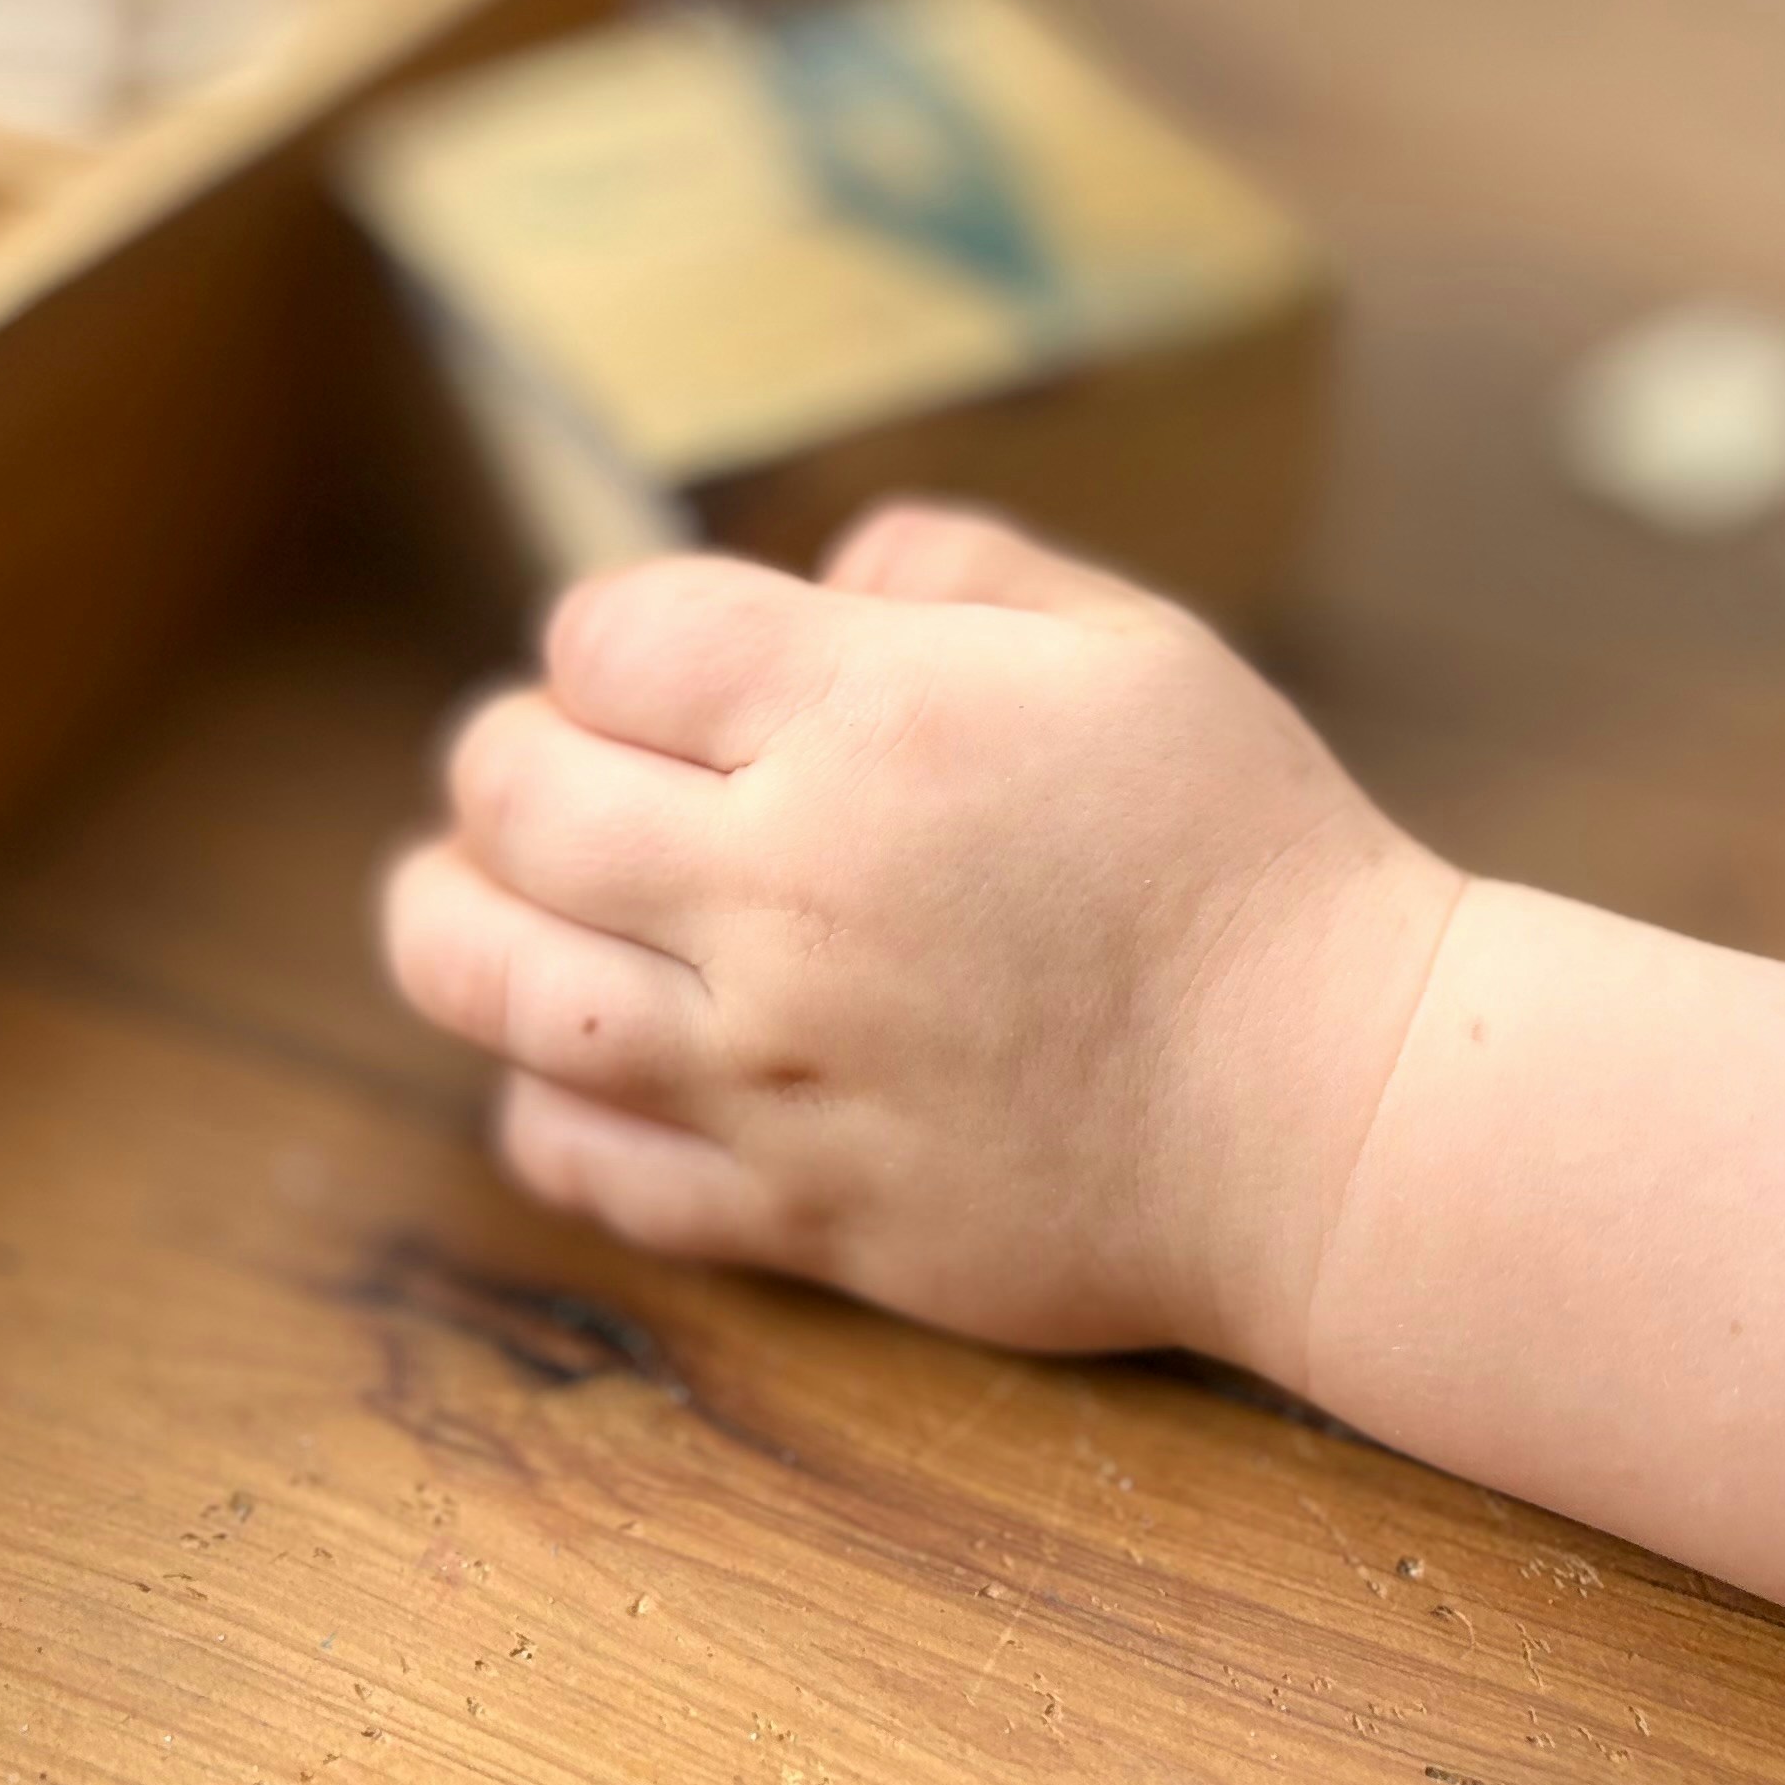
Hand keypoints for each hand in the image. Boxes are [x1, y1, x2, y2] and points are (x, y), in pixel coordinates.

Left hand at [381, 505, 1464, 1367]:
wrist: (1336, 1114)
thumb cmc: (1246, 856)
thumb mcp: (1129, 643)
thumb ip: (949, 574)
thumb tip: (814, 583)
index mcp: (870, 725)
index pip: (609, 641)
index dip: (605, 634)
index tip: (650, 658)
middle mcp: (786, 894)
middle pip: (515, 798)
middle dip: (502, 756)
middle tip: (540, 761)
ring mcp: (774, 1067)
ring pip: (496, 982)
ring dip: (448, 917)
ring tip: (466, 891)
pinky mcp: (795, 1210)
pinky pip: (583, 1161)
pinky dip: (536, 1099)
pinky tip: (564, 1059)